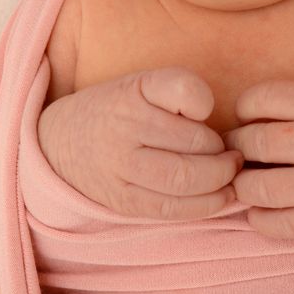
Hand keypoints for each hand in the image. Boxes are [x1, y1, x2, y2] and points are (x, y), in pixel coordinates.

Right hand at [38, 66, 242, 219]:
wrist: (58, 144)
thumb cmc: (117, 110)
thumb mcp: (141, 84)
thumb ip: (179, 93)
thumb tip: (220, 126)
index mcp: (135, 90)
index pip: (186, 90)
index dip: (205, 102)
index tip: (206, 111)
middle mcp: (126, 127)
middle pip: (194, 145)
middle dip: (224, 154)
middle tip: (235, 154)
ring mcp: (122, 168)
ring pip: (185, 180)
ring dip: (221, 181)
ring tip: (230, 176)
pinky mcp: (123, 202)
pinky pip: (172, 209)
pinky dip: (205, 206)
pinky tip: (220, 198)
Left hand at [222, 80, 293, 239]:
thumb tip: (239, 124)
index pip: (257, 100)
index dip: (245, 109)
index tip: (249, 118)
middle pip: (252, 143)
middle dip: (237, 147)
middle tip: (241, 151)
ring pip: (257, 187)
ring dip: (243, 185)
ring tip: (248, 181)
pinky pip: (280, 224)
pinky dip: (260, 218)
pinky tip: (260, 210)